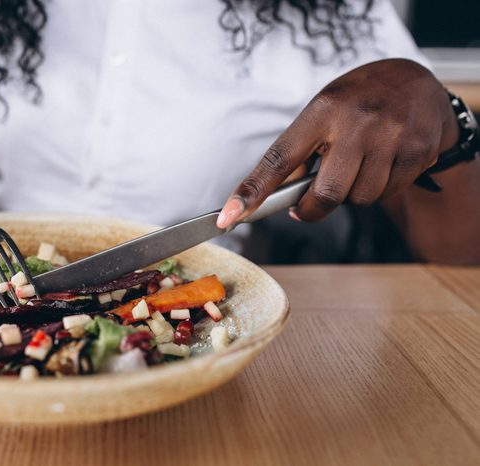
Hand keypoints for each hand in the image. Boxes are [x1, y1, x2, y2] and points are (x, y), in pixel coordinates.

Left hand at [216, 59, 459, 227]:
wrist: (416, 83)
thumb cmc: (357, 101)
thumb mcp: (322, 112)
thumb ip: (299, 152)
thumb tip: (275, 197)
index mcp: (322, 111)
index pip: (279, 159)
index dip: (252, 191)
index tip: (230, 216)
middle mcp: (357, 123)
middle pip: (326, 194)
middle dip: (312, 208)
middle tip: (308, 202)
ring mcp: (390, 137)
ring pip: (358, 199)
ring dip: (350, 196)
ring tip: (356, 167)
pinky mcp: (417, 152)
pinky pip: (387, 194)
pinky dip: (379, 189)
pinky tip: (382, 164)